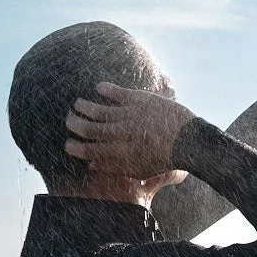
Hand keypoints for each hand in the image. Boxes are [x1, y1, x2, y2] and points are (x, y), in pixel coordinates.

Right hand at [65, 82, 196, 178]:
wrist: (187, 140)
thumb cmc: (164, 158)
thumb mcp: (139, 170)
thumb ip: (113, 167)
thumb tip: (93, 165)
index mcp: (118, 152)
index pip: (88, 150)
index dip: (75, 147)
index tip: (68, 144)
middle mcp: (118, 134)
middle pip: (88, 128)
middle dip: (74, 123)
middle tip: (69, 119)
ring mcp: (127, 115)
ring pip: (97, 109)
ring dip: (84, 106)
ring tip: (77, 103)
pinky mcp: (137, 100)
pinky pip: (115, 92)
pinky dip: (105, 89)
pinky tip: (98, 86)